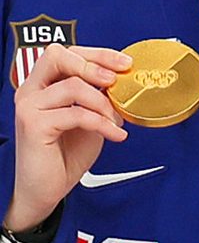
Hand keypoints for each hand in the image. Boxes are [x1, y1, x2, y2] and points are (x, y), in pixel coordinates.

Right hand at [7, 40, 130, 232]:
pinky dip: (102, 123)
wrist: (45, 189)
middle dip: (93, 64)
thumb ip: (98, 98)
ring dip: (102, 103)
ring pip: (72, 86)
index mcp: (42, 85)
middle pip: (57, 55)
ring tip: (115, 121)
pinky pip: (76, 114)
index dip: (97, 53)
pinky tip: (114, 135)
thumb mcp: (88, 120)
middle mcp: (31, 91)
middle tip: (115, 82)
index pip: (66, 53)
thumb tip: (125, 83)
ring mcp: (29, 106)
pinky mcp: (33, 125)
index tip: (124, 63)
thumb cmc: (64, 155)